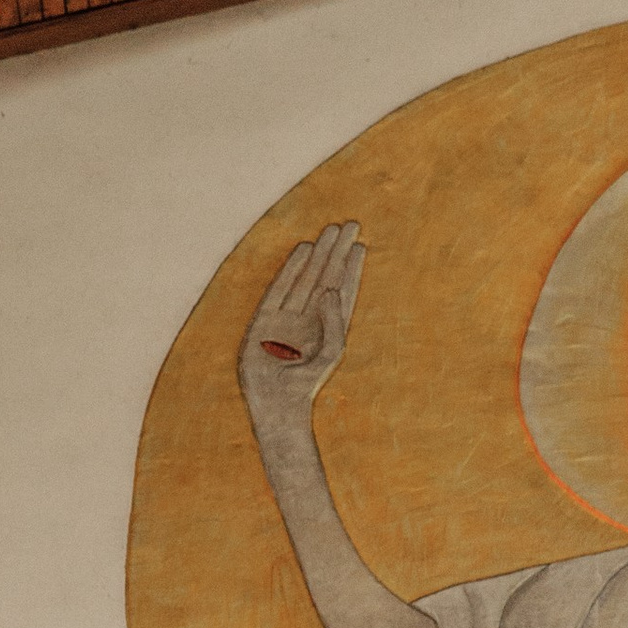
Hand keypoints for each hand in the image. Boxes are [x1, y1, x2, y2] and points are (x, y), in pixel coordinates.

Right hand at [239, 221, 364, 435]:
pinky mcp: (266, 317)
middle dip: (338, 252)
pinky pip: (280, 286)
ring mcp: (288, 316)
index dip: (352, 269)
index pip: (344, 291)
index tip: (360, 246)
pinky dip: (292, 268)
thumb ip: (335, 321)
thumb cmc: (308, 383)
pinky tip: (304, 249)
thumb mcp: (330, 352)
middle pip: (327, 277)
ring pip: (306, 277)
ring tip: (331, 230)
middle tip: (351, 225)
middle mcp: (309, 318)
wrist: (277, 403)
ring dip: (319, 254)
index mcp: (328, 328)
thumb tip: (331, 288)